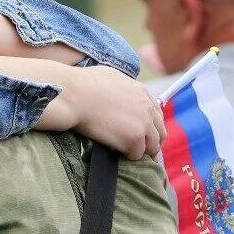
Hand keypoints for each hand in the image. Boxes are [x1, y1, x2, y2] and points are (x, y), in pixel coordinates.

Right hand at [44, 66, 165, 159]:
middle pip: (160, 132)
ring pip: (152, 146)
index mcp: (141, 92)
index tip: (144, 133)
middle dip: (152, 142)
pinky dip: (129, 157)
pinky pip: (137, 155)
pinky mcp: (133, 139)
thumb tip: (117, 92)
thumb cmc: (82, 84)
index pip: (157, 113)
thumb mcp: (109, 77)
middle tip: (141, 150)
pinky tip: (118, 154)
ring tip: (129, 155)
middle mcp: (147, 108)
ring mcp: (142, 124)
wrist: (73, 95)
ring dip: (142, 151)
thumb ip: (121, 87)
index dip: (151, 125)